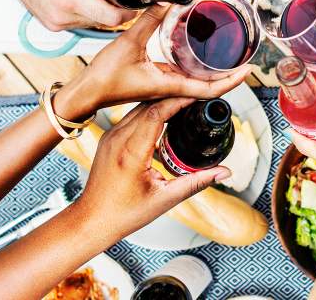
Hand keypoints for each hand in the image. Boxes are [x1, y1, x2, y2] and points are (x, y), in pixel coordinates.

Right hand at [6, 0, 141, 30]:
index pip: (112, 19)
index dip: (130, 11)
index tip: (136, 1)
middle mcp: (61, 16)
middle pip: (103, 21)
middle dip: (115, 7)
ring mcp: (54, 23)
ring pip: (91, 22)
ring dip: (99, 10)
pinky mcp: (49, 24)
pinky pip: (77, 22)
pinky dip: (84, 12)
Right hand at [57, 4, 249, 118]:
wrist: (85, 93)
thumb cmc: (104, 76)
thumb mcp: (128, 42)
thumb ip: (148, 19)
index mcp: (169, 85)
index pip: (210, 89)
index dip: (232, 81)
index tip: (249, 70)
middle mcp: (170, 89)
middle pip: (209, 86)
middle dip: (229, 75)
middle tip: (245, 58)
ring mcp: (163, 86)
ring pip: (197, 82)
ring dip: (214, 72)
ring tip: (229, 55)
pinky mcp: (156, 81)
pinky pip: (183, 77)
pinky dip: (196, 68)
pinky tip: (198, 54)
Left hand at [73, 97, 231, 245]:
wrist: (92, 220)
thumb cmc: (124, 213)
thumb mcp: (165, 199)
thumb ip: (196, 182)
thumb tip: (224, 172)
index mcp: (131, 152)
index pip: (156, 113)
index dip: (178, 100)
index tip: (196, 95)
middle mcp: (117, 139)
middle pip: (148, 105)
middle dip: (173, 96)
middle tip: (196, 94)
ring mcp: (110, 136)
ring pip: (139, 107)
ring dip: (161, 102)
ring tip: (184, 101)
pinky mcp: (108, 138)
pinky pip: (131, 116)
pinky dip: (150, 111)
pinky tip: (165, 115)